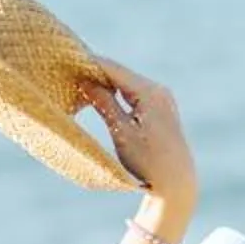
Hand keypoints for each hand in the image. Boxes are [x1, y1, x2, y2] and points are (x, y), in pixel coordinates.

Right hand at [82, 58, 196, 217]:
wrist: (176, 183)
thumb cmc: (148, 161)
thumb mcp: (121, 131)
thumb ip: (104, 103)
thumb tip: (85, 81)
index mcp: (151, 93)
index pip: (114, 70)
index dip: (90, 64)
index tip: (68, 60)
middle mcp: (159, 90)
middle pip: (121, 74)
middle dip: (96, 72)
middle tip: (69, 70)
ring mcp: (162, 99)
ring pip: (126, 84)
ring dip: (105, 83)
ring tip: (79, 82)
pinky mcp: (160, 109)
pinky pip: (134, 94)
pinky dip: (117, 93)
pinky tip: (100, 95)